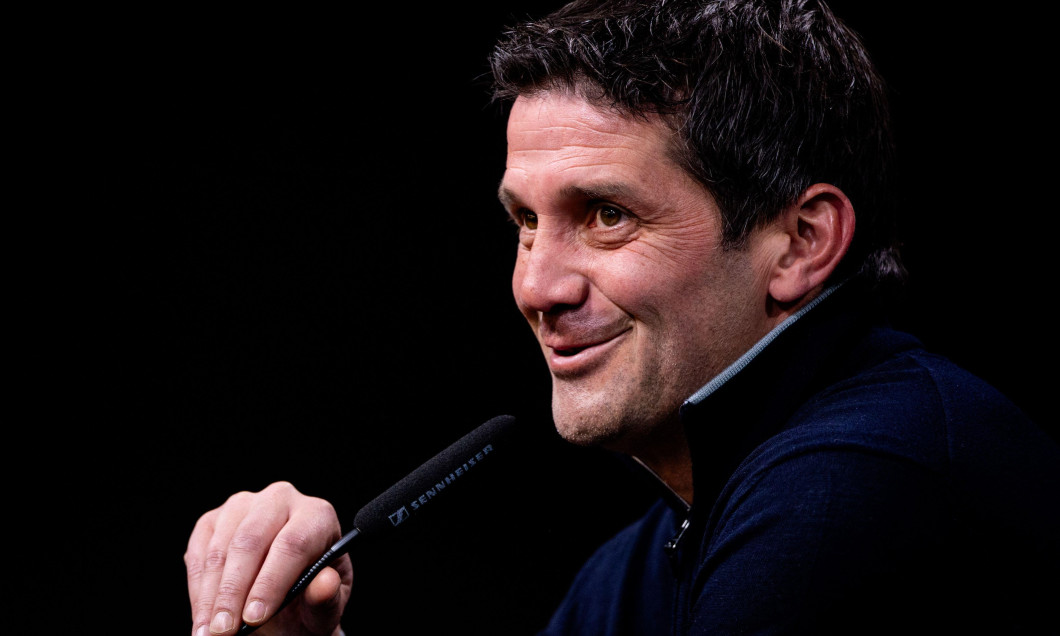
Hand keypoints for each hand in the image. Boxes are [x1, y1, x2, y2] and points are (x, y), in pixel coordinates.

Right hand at [186, 481, 352, 635]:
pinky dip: (198, 590)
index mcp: (318, 515)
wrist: (289, 597)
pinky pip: (199, 554)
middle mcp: (281, 499)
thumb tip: (324, 584)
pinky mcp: (214, 520)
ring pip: (221, 549)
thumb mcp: (326, 605)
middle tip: (224, 632)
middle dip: (234, 591)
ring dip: (210, 595)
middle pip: (251, 541)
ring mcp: (244, 505)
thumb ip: (327, 597)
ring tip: (210, 633)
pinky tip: (202, 618)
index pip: (293, 543)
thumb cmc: (311, 599)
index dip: (271, 582)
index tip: (255, 618)